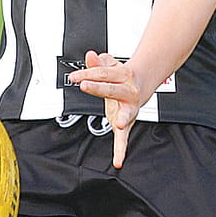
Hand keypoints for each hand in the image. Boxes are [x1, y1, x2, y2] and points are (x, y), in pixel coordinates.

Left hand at [68, 49, 140, 167]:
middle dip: (98, 87)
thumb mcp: (111, 66)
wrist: (142, 85)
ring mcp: (129, 109)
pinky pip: (124, 138)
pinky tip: (118, 160)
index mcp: (124, 76)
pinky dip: (121, 149)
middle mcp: (128, 92)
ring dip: (123, 119)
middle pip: (111, 89)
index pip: (102, 74)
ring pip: (125, 114)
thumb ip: (99, 63)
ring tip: (119, 123)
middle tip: (84, 85)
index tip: (73, 77)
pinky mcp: (126, 123)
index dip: (87, 73)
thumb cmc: (123, 77)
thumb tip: (90, 55)